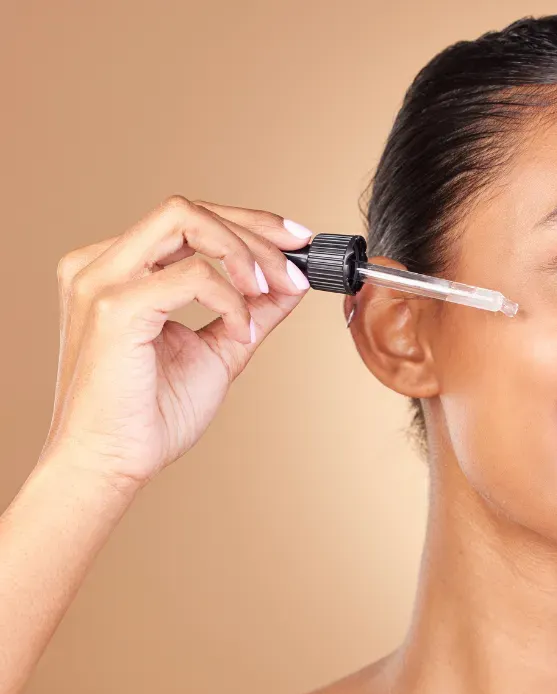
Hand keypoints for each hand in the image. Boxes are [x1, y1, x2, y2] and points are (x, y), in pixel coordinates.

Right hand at [40, 195, 313, 493]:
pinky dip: (231, 300)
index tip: (296, 242)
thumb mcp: (219, 352)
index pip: (187, 221)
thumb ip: (252, 312)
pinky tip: (240, 332)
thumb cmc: (150, 417)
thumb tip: (290, 283)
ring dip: (244, 253)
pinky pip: (192, 276)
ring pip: (185, 220)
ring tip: (270, 293)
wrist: (112, 464)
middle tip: (295, 266)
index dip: (248, 224)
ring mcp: (102, 281)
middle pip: (188, 208)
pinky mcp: (114, 307)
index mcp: (120, 271)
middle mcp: (103, 265)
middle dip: (255, 231)